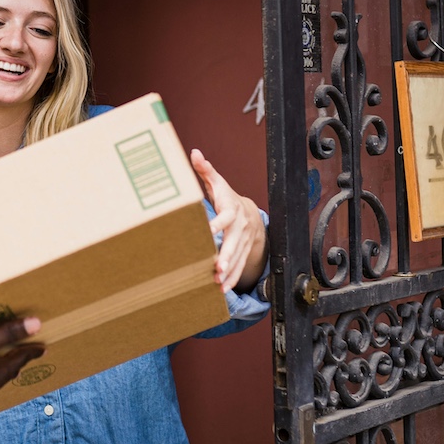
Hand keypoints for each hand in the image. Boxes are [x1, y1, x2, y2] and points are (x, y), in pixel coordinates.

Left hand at [190, 149, 267, 292]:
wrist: (249, 211)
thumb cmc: (227, 197)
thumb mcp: (217, 182)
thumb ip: (205, 170)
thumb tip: (194, 153)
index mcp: (231, 209)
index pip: (225, 217)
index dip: (216, 224)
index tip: (206, 232)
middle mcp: (240, 227)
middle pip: (234, 243)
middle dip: (227, 256)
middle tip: (217, 269)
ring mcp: (244, 241)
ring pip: (239, 258)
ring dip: (230, 273)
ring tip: (218, 285)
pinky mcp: (244, 252)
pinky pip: (241, 267)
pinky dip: (233, 279)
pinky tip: (222, 290)